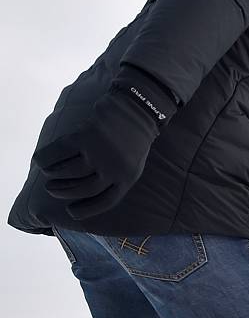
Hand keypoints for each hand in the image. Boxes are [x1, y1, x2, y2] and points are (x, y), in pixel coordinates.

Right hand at [33, 68, 174, 219]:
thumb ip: (115, 178)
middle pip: (83, 189)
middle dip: (63, 192)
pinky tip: (39, 160)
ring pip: (68, 172)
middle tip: (52, 188)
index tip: (71, 212)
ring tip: (49, 173)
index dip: (87, 210)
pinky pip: (58, 152)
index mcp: (128, 177)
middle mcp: (114, 168)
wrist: (139, 106)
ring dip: (54, 175)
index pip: (106, 201)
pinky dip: (45, 158)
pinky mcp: (86, 136)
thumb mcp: (133, 162)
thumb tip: (86, 194)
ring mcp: (100, 152)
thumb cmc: (133, 136)